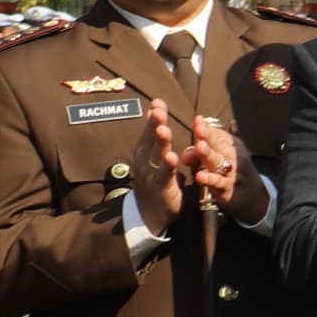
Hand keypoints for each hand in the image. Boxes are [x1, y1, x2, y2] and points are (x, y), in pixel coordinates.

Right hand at [131, 101, 187, 239]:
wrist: (148, 214)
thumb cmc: (153, 181)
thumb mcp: (152, 158)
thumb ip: (153, 137)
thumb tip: (152, 114)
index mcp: (144, 153)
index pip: (149, 131)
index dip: (153, 117)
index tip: (158, 102)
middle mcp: (144, 162)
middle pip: (150, 140)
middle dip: (155, 124)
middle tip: (158, 110)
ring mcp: (151, 175)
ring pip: (156, 156)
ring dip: (160, 143)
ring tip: (164, 129)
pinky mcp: (161, 188)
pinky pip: (164, 176)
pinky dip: (167, 166)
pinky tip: (172, 157)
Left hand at [183, 117, 263, 224]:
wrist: (254, 197)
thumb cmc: (231, 173)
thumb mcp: (218, 160)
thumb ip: (199, 154)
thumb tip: (184, 155)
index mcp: (233, 146)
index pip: (219, 135)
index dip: (207, 128)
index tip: (197, 120)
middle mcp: (235, 157)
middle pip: (220, 145)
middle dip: (208, 137)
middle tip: (198, 128)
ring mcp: (233, 174)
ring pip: (220, 162)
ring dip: (209, 154)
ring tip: (199, 147)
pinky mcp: (229, 190)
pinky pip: (219, 183)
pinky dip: (210, 179)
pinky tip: (199, 176)